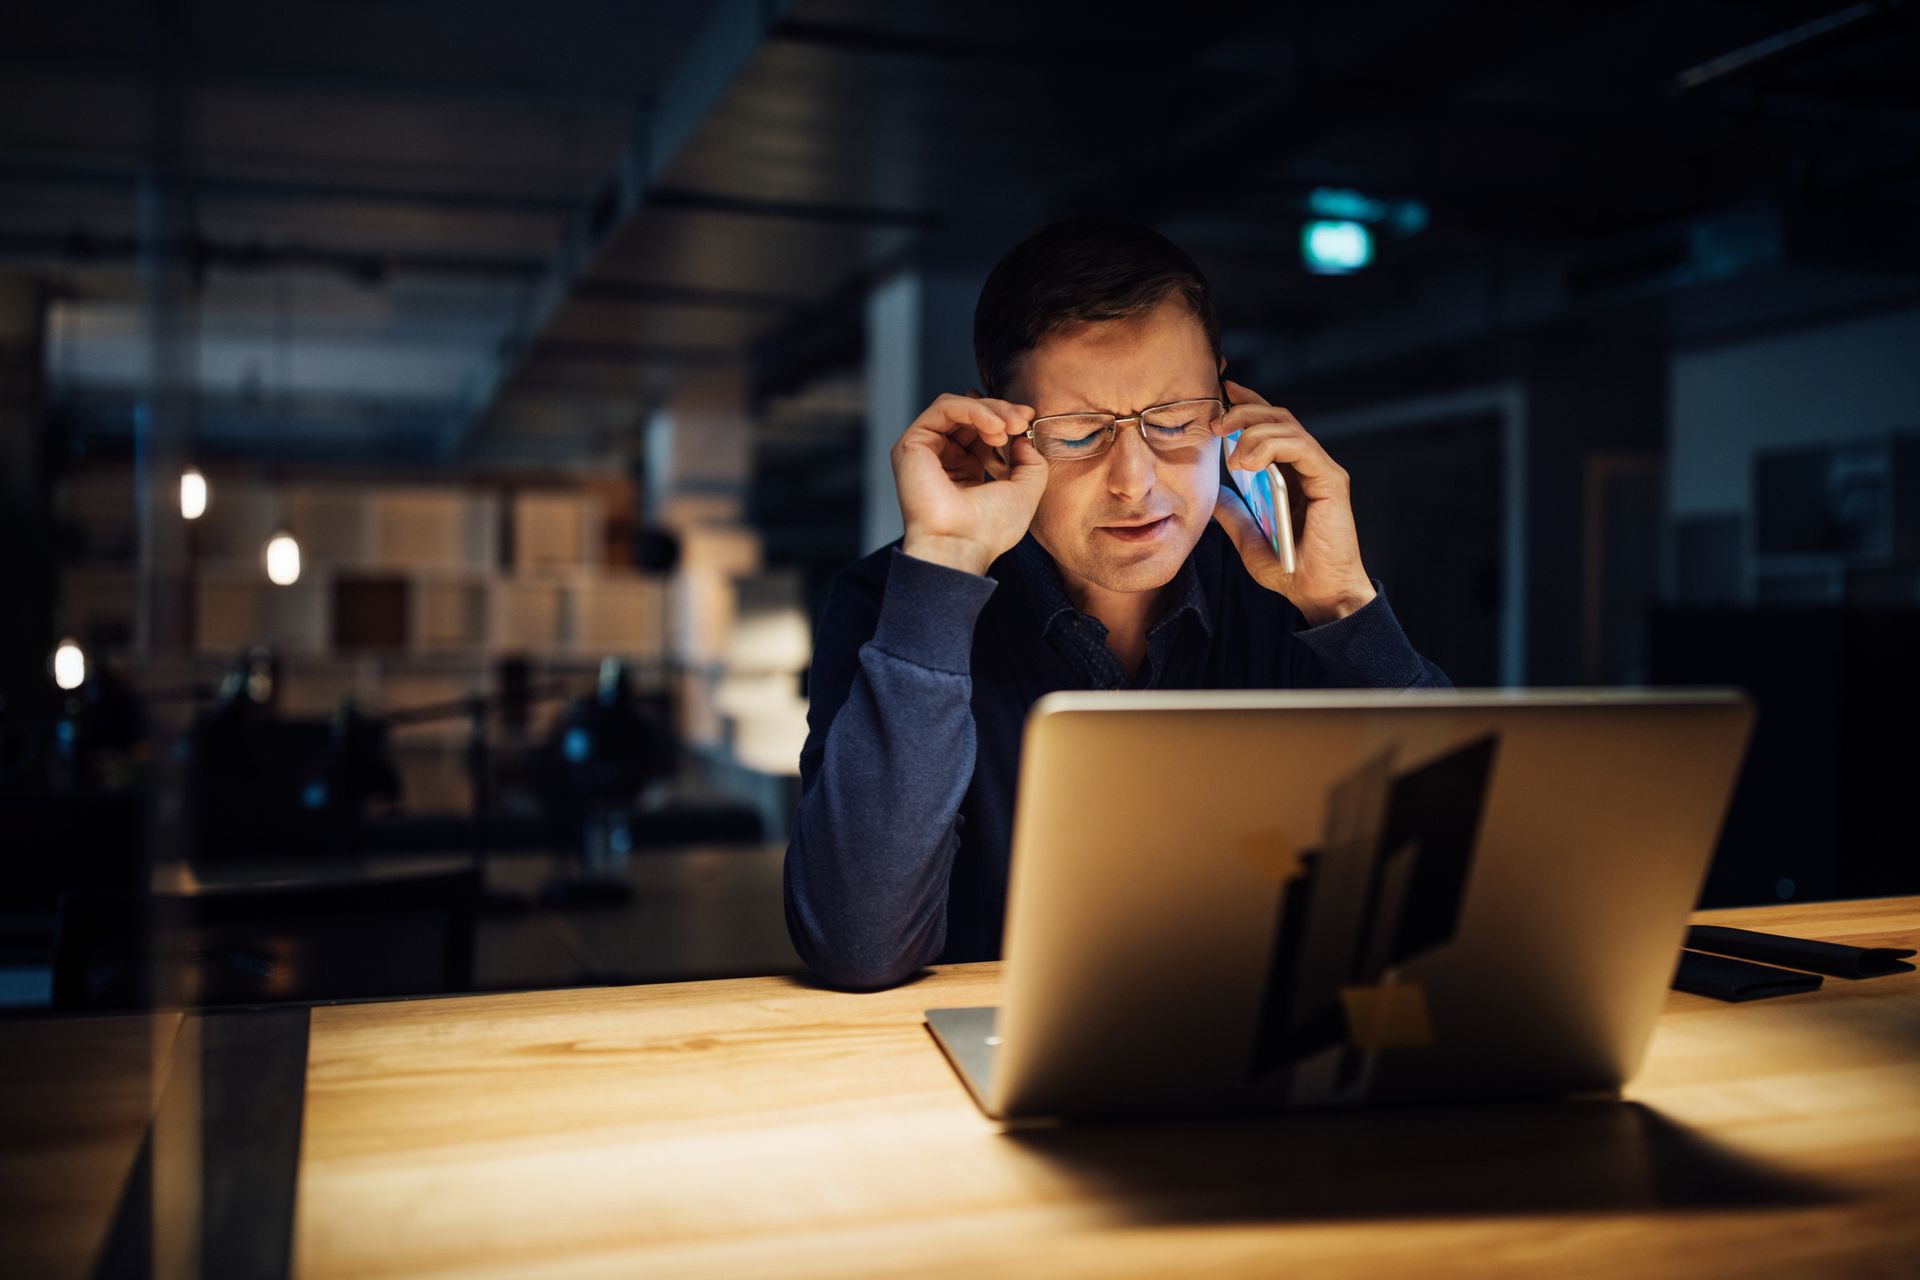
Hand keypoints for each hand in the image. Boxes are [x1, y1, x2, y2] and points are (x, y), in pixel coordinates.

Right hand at [893, 390, 1049, 575]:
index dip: (1006, 419)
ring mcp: (925, 450)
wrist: (961, 545)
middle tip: (1023, 420)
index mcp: (965, 470)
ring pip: (957, 407)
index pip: (983, 430)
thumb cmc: (988, 530)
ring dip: (989, 410)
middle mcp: (943, 458)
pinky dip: (973, 410)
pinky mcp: (912, 443)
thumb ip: (1031, 462)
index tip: (1028, 420)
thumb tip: (1024, 437)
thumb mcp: (1025, 491)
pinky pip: (944, 408)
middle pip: (970, 414)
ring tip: (1010, 427)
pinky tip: (995, 426)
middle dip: (1001, 411)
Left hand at [1211, 379, 1376, 625]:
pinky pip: (1300, 446)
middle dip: (1243, 411)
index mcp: (1292, 474)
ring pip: (1287, 426)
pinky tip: (1245, 462)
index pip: (1271, 426)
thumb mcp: (1250, 538)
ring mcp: (1321, 470)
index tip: (1221, 394)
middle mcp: (1309, 466)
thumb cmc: (1291, 570)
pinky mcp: (1330, 480)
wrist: (1319, 595)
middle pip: (1278, 417)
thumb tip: (1215, 495)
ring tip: (1226, 447)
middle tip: (1214, 421)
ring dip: (1251, 428)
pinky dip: (1269, 445)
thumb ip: (1235, 513)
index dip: (1248, 404)